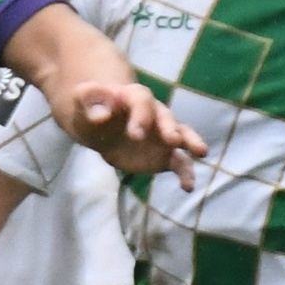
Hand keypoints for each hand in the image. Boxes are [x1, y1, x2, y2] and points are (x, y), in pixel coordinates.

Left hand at [67, 81, 207, 188]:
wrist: (101, 127)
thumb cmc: (92, 110)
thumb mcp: (83, 101)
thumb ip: (88, 100)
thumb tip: (100, 113)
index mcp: (133, 97)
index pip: (141, 101)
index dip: (140, 116)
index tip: (134, 135)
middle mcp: (154, 113)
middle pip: (166, 117)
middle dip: (169, 127)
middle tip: (172, 139)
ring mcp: (163, 134)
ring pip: (182, 136)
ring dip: (191, 142)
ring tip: (201, 152)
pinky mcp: (165, 155)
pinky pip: (180, 163)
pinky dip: (186, 173)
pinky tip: (187, 187)